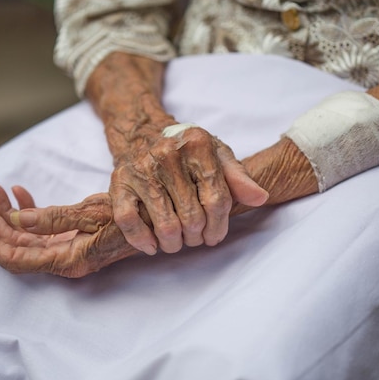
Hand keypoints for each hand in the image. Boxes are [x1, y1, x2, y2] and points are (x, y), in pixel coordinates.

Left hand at [0, 183, 137, 277]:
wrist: (160, 215)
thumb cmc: (134, 216)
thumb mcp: (94, 213)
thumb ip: (53, 219)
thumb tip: (16, 220)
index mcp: (67, 259)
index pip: (17, 259)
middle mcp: (63, 258)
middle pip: (16, 246)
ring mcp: (67, 247)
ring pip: (26, 236)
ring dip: (7, 214)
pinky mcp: (72, 235)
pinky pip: (42, 227)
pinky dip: (28, 211)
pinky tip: (19, 193)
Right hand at [87, 52, 267, 255]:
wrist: (142, 133)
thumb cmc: (186, 152)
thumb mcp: (217, 155)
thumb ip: (239, 177)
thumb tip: (259, 198)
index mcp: (198, 144)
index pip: (217, 199)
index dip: (219, 226)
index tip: (215, 236)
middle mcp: (168, 153)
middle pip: (192, 217)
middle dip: (197, 237)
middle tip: (195, 238)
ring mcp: (141, 168)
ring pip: (165, 225)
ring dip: (174, 244)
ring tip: (177, 242)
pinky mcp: (119, 182)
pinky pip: (129, 221)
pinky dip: (142, 240)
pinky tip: (152, 246)